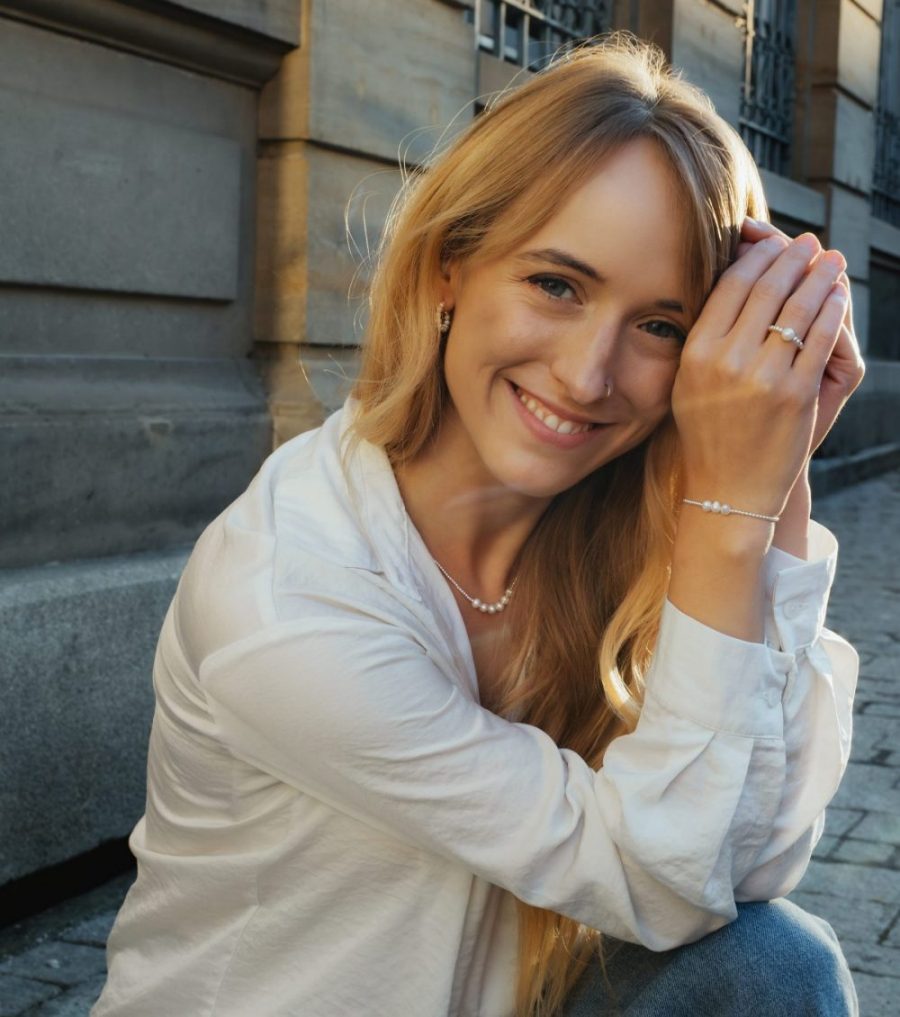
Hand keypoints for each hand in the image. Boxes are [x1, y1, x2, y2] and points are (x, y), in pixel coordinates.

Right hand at [671, 227, 848, 517]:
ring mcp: (763, 376)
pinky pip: (820, 338)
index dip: (757, 256)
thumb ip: (707, 336)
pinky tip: (837, 296)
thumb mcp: (690, 382)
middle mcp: (726, 360)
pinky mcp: (796, 393)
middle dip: (793, 258)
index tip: (773, 242)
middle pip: (766, 289)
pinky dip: (832, 310)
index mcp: (696, 353)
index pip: (730, 286)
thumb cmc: (708, 430)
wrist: (728, 487)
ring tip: (830, 260)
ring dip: (820, 276)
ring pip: (798, 308)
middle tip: (808, 242)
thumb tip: (732, 281)